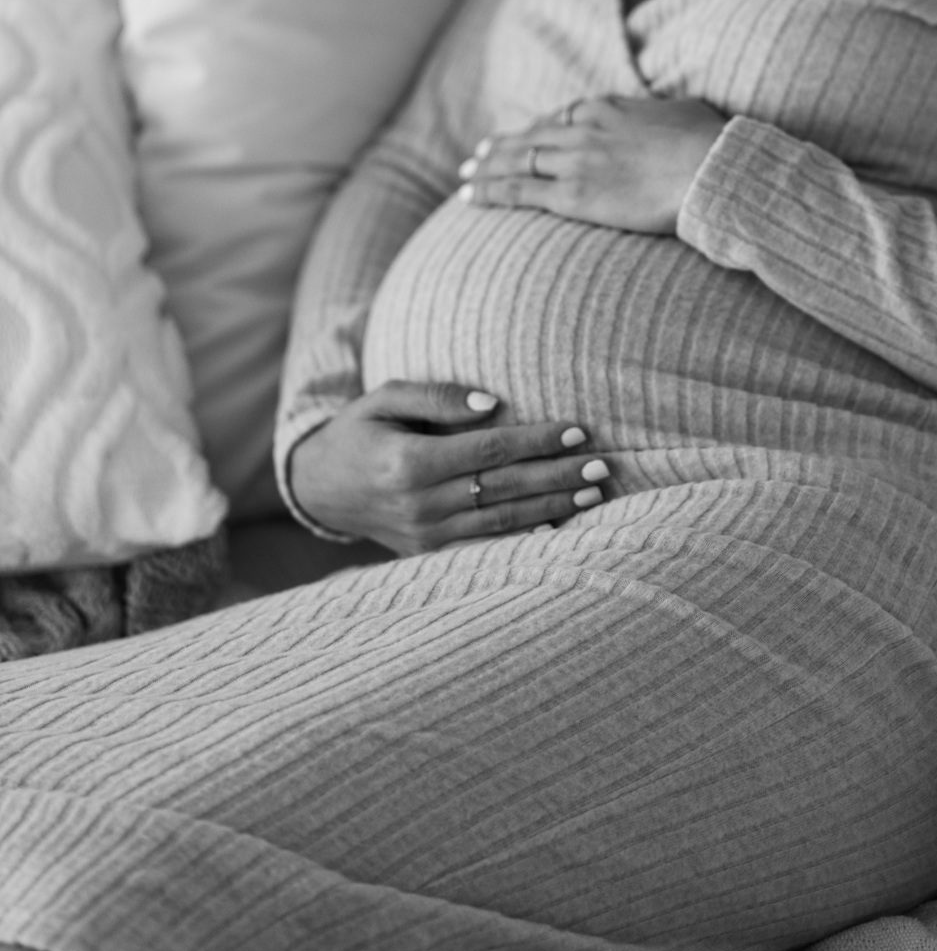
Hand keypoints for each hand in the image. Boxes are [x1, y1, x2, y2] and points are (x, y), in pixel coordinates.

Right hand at [288, 382, 608, 554]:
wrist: (322, 487)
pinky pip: (485, 547)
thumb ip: (437, 396)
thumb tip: (493, 404)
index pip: (489, 450)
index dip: (537, 440)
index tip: (578, 429)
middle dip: (557, 476)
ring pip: (502, 520)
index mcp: (408, 463)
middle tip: (602, 465)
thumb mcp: (384, 398)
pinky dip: (524, 539)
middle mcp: (419, 505)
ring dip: (552, 507)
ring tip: (592, 493)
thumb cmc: (360, 431)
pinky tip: (558, 528)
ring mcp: (425, 536)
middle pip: (504, 488)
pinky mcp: (429, 554)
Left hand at [457, 94, 726, 234]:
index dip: (535, 130)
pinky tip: (470, 196)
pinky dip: (490, 191)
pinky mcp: (573, 194)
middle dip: (499, 148)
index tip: (521, 136)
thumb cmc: (707, 144)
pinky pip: (518, 191)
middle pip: (530, 138)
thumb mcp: (683, 113)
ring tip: (466, 175)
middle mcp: (582, 130)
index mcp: (607, 108)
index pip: (560, 119)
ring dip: (486, 169)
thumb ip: (662, 116)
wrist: (708, 170)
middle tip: (476, 154)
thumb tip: (670, 120)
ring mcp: (574, 161)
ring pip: (516, 162)